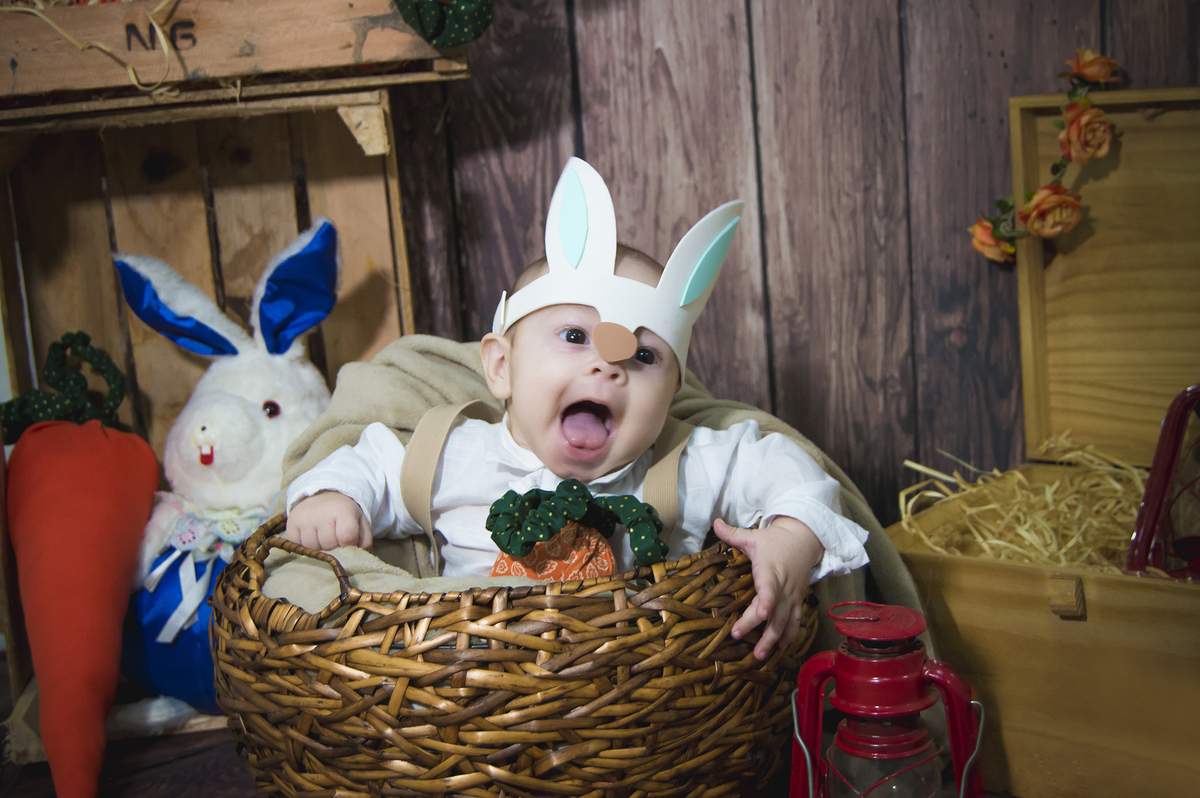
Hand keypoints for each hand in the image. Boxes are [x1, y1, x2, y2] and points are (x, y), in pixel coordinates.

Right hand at [285, 490, 372, 550]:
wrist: (323, 496)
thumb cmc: (344, 514)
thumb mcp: (360, 522)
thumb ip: (364, 539)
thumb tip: (357, 554)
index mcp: (342, 510)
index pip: (347, 537)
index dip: (348, 544)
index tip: (347, 539)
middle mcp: (321, 512)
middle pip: (329, 546)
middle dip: (334, 547)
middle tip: (334, 536)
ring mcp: (304, 518)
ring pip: (313, 549)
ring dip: (319, 548)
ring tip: (322, 537)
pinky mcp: (290, 525)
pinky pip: (298, 547)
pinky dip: (305, 547)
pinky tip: (311, 537)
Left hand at [714, 516, 823, 660]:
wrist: (804, 540)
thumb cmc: (774, 540)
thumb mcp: (753, 536)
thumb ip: (733, 533)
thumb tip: (715, 522)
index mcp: (770, 571)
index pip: (769, 589)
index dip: (766, 602)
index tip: (761, 614)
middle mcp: (783, 587)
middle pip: (774, 612)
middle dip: (760, 629)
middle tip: (743, 642)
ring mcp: (792, 596)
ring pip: (785, 622)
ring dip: (774, 640)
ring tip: (761, 656)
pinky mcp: (798, 601)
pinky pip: (795, 621)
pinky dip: (789, 635)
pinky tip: (780, 649)